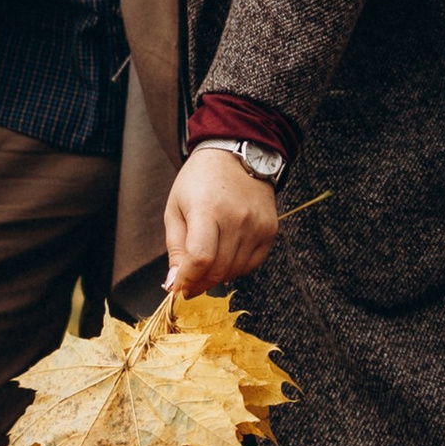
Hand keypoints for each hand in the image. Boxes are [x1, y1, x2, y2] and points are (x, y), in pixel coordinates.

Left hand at [164, 145, 278, 295]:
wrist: (235, 156)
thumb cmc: (199, 181)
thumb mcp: (176, 208)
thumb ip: (175, 248)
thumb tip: (174, 284)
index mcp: (207, 209)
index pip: (200, 258)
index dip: (187, 280)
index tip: (178, 289)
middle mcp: (236, 218)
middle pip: (218, 270)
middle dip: (199, 283)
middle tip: (189, 282)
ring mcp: (257, 225)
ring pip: (235, 271)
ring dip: (217, 276)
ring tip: (207, 263)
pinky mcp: (270, 230)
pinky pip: (252, 265)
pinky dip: (236, 268)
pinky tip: (226, 254)